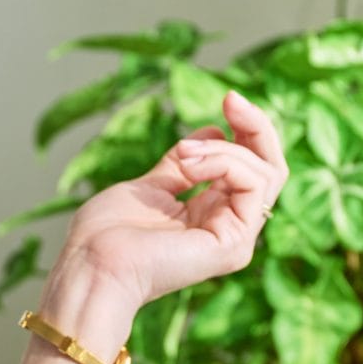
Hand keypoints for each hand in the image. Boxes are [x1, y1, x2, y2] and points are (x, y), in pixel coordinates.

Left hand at [59, 89, 287, 305]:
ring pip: (264, 172)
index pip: (249, 168)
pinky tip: (189, 168)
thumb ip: (182, 164)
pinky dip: (224, 162)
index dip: (245, 130)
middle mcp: (229, 228)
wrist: (92, 264)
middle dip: (255, 127)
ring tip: (184, 156)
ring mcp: (237, 239)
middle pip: (270, 168)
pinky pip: (253, 185)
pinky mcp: (236, 244)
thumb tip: (213, 131)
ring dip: (223, 149)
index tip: (228, 99)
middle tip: (231, 99)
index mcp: (211, 216)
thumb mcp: (150, 186)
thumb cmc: (108, 234)